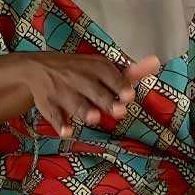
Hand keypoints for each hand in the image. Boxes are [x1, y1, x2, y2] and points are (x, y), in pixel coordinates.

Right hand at [20, 53, 160, 137]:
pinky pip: (54, 115)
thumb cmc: (80, 70)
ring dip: (84, 111)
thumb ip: (130, 71)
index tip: (129, 96)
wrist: (37, 68)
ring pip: (75, 104)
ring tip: (94, 118)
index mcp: (95, 67)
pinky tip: (67, 132)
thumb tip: (157, 62)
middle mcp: (79, 78)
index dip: (119, 86)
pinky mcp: (48, 105)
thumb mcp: (102, 66)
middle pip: (95, 92)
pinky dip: (59, 124)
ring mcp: (63, 92)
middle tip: (120, 111)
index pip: (110, 75)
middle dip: (106, 102)